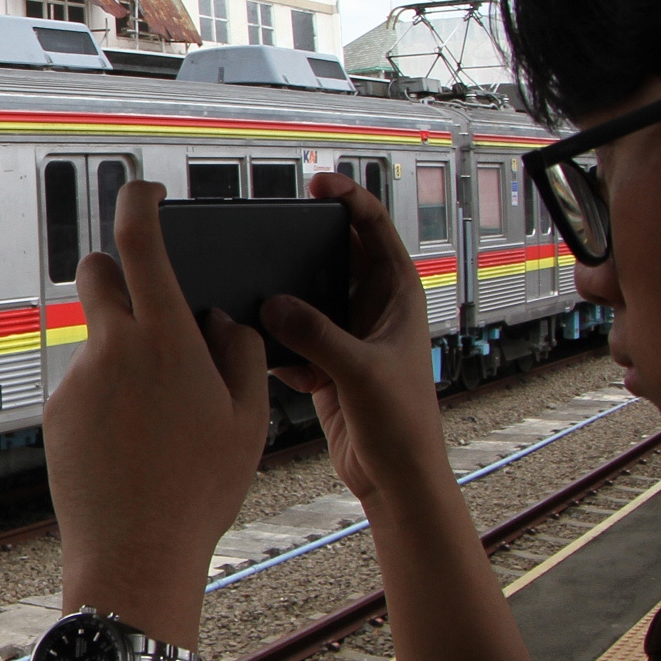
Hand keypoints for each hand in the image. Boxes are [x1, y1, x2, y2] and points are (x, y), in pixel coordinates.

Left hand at [44, 179, 270, 641]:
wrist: (135, 553)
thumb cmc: (199, 489)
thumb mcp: (247, 418)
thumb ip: (239, 351)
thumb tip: (220, 318)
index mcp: (165, 339)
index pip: (140, 243)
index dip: (139, 203)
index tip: (144, 189)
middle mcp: (112, 349)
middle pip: (97, 272)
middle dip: (117, 270)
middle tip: (149, 301)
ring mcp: (78, 380)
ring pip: (95, 337)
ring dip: (121, 349)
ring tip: (157, 413)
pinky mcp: (56, 412)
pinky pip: (84, 384)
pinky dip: (106, 396)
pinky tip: (131, 445)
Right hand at [262, 172, 448, 508]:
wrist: (396, 476)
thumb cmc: (402, 423)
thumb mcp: (359, 371)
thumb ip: (316, 334)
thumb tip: (274, 303)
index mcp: (399, 296)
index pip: (376, 230)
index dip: (350, 200)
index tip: (318, 183)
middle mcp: (375, 308)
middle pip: (338, 256)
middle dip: (307, 242)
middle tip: (273, 224)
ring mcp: (350, 334)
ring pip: (311, 297)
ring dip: (286, 296)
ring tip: (258, 286)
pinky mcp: (328, 363)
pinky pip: (293, 337)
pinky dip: (277, 341)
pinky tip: (264, 350)